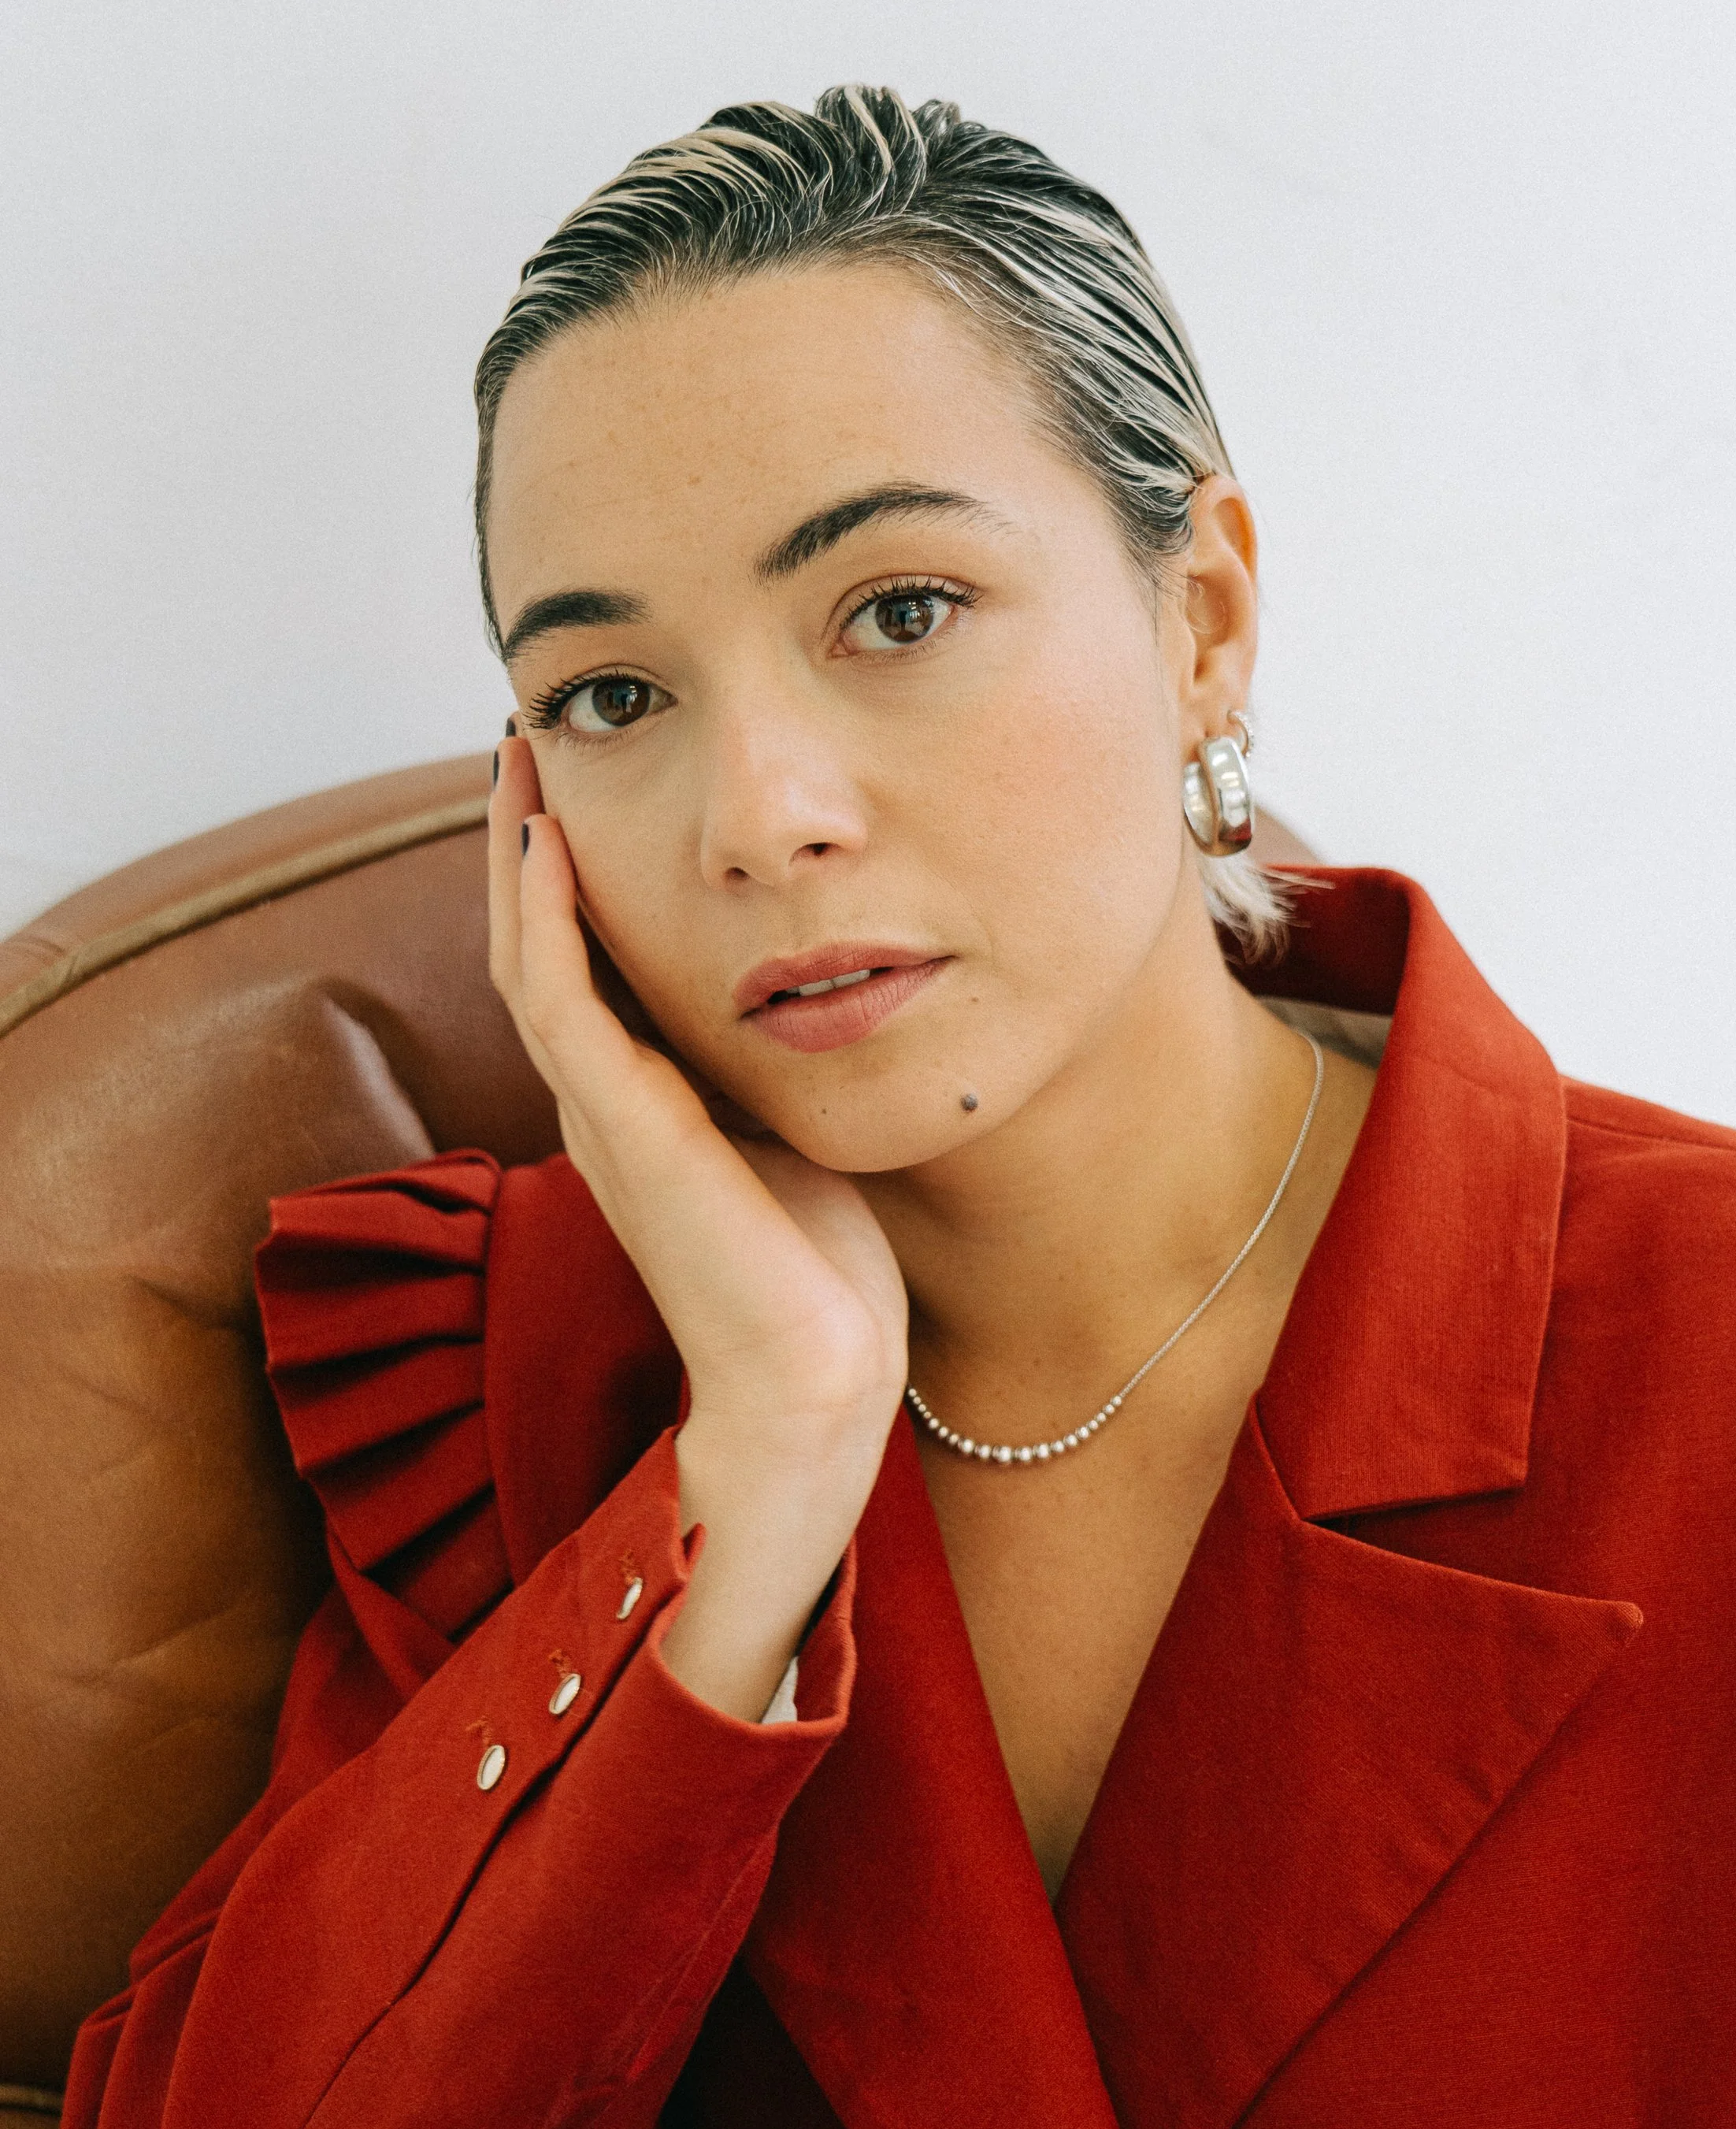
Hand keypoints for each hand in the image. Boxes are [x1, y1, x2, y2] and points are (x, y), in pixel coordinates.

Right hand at [487, 737, 906, 1716]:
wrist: (818, 1385)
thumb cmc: (826, 1282)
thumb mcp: (798, 1143)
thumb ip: (776, 1079)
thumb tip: (825, 1002)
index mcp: (641, 1114)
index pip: (583, 972)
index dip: (570, 882)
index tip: (581, 791)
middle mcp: (605, 1110)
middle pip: (535, 950)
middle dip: (526, 847)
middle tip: (524, 743)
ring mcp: (604, 1121)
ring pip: (528, 962)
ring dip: (517, 858)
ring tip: (518, 761)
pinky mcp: (626, 1133)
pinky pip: (560, 1005)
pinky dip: (545, 921)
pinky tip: (547, 844)